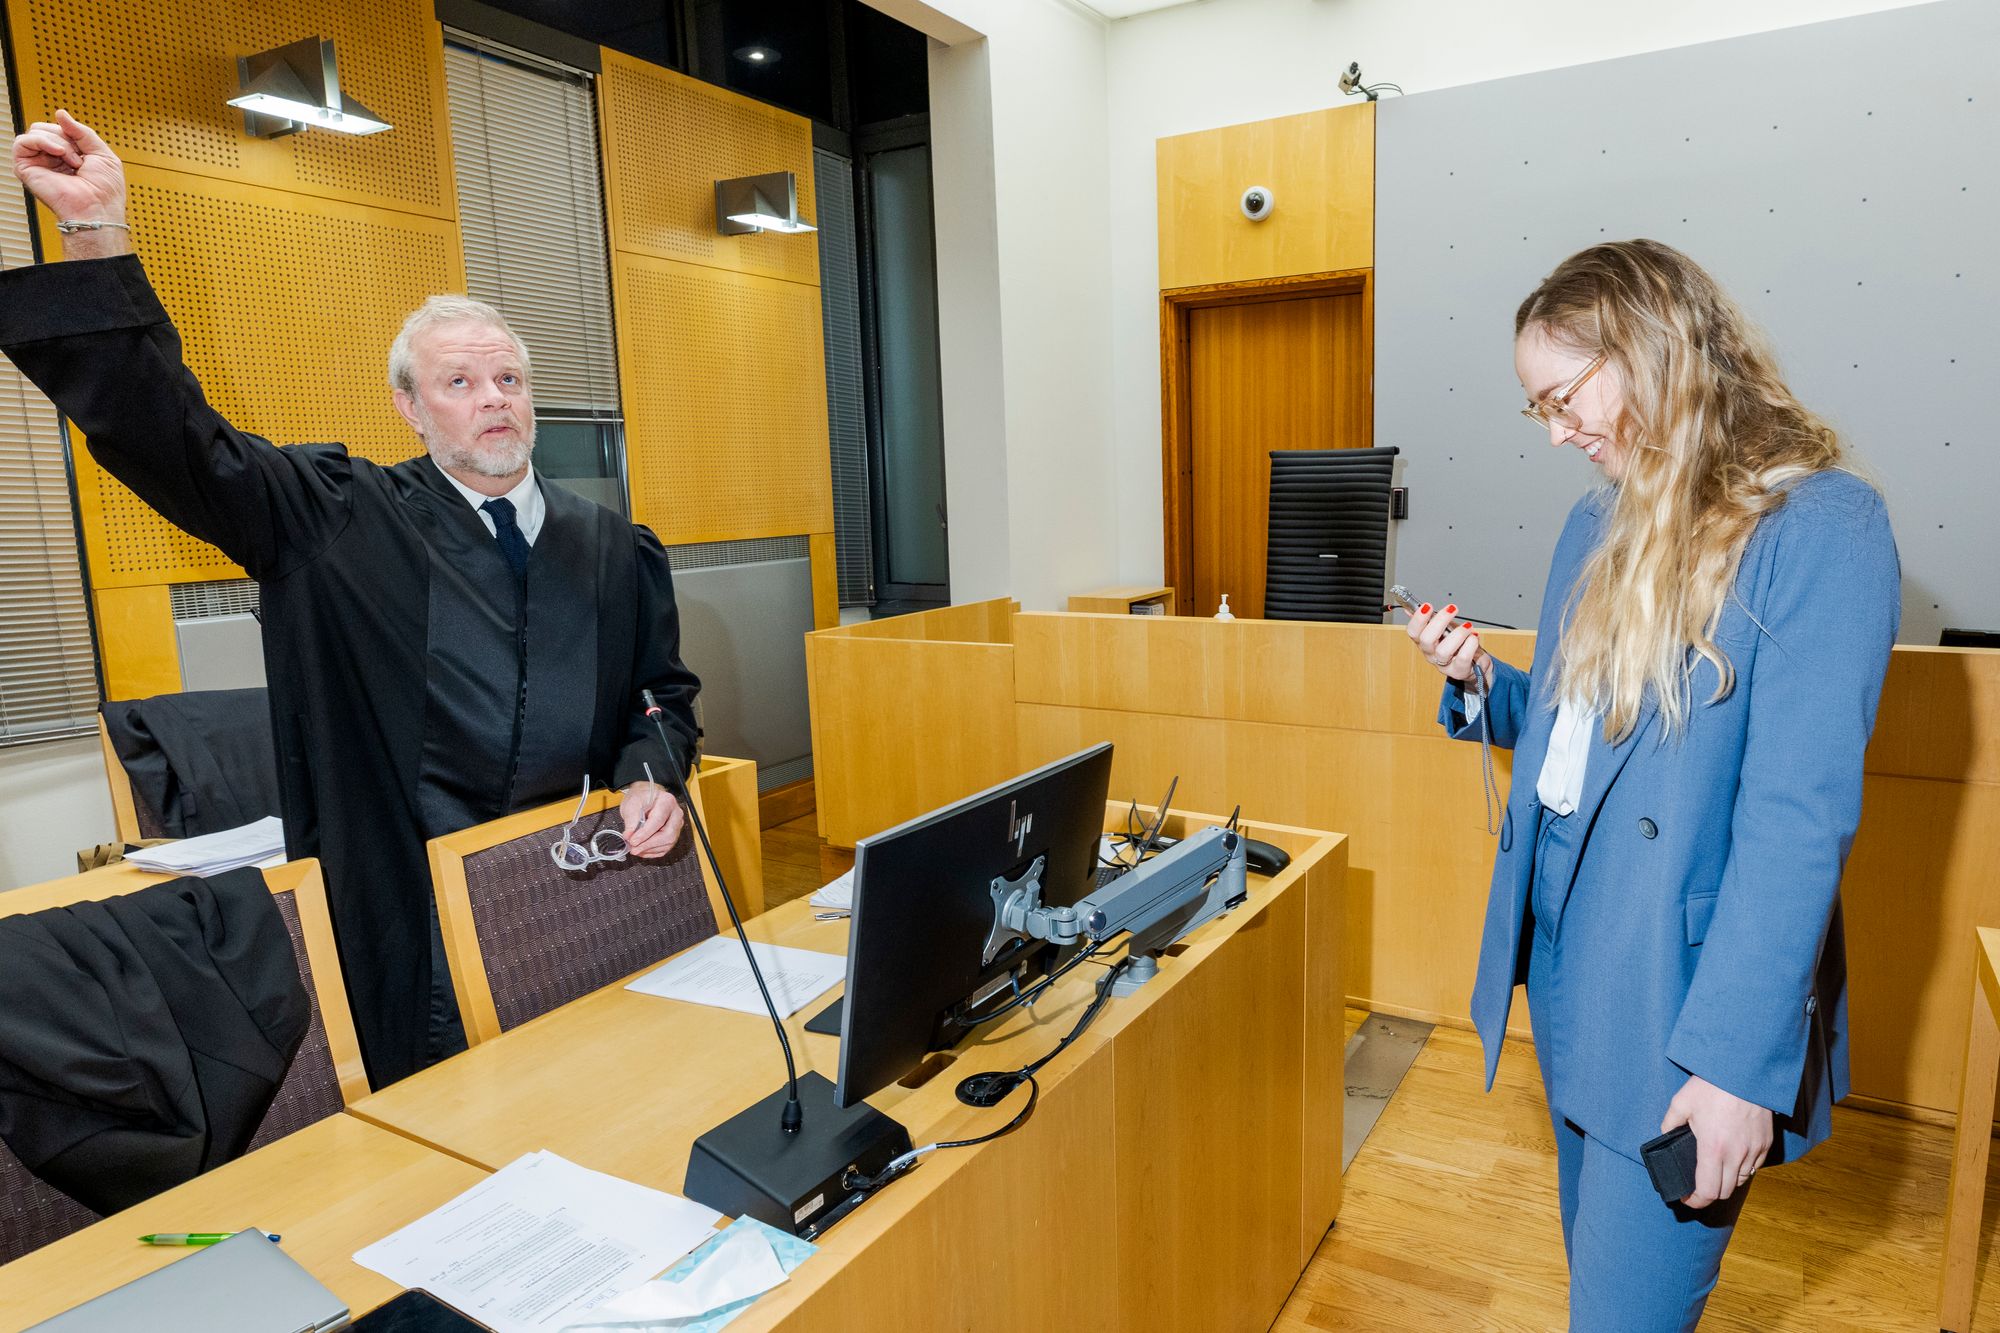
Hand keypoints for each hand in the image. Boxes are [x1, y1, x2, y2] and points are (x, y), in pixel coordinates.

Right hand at [11, 110, 128, 257]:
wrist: (98, 209)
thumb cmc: (105, 190)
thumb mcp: (102, 152)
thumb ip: (82, 131)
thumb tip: (60, 113)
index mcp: (68, 155)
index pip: (61, 128)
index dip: (74, 132)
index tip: (86, 149)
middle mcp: (51, 158)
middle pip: (47, 127)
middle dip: (66, 136)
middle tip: (80, 158)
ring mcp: (39, 163)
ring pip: (37, 131)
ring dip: (59, 142)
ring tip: (73, 161)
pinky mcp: (26, 169)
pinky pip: (22, 142)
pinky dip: (42, 141)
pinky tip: (58, 153)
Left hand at [619, 781, 684, 858]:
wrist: (646, 799)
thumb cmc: (641, 799)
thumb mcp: (632, 804)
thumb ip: (631, 821)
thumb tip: (629, 836)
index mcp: (667, 802)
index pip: (658, 821)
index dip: (644, 834)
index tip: (633, 841)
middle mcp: (676, 814)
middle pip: (667, 835)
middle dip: (649, 844)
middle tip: (634, 848)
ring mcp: (677, 825)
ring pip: (668, 843)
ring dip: (650, 849)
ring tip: (635, 849)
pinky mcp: (674, 834)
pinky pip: (666, 848)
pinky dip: (652, 852)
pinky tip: (642, 850)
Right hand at [1405, 602, 1491, 688]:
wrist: (1477, 663)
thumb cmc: (1459, 645)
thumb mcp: (1445, 629)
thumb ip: (1431, 620)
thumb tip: (1410, 609)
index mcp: (1424, 642)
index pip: (1413, 632)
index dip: (1418, 619)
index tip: (1427, 606)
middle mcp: (1431, 654)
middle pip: (1426, 639)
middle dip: (1440, 621)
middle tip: (1452, 608)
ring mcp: (1444, 664)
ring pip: (1443, 651)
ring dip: (1458, 634)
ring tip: (1468, 626)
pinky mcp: (1458, 671)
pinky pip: (1462, 657)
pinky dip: (1470, 644)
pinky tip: (1474, 637)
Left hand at [1660, 1075, 1772, 1207]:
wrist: (1745, 1071)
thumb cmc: (1712, 1086)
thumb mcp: (1681, 1102)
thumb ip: (1670, 1123)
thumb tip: (1666, 1134)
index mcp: (1712, 1149)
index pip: (1707, 1191)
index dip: (1695, 1201)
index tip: (1686, 1198)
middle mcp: (1735, 1155)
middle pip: (1724, 1191)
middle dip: (1709, 1193)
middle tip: (1697, 1185)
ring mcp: (1753, 1150)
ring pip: (1741, 1180)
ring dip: (1727, 1181)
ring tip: (1714, 1171)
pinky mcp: (1765, 1143)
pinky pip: (1754, 1166)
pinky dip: (1742, 1169)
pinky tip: (1731, 1158)